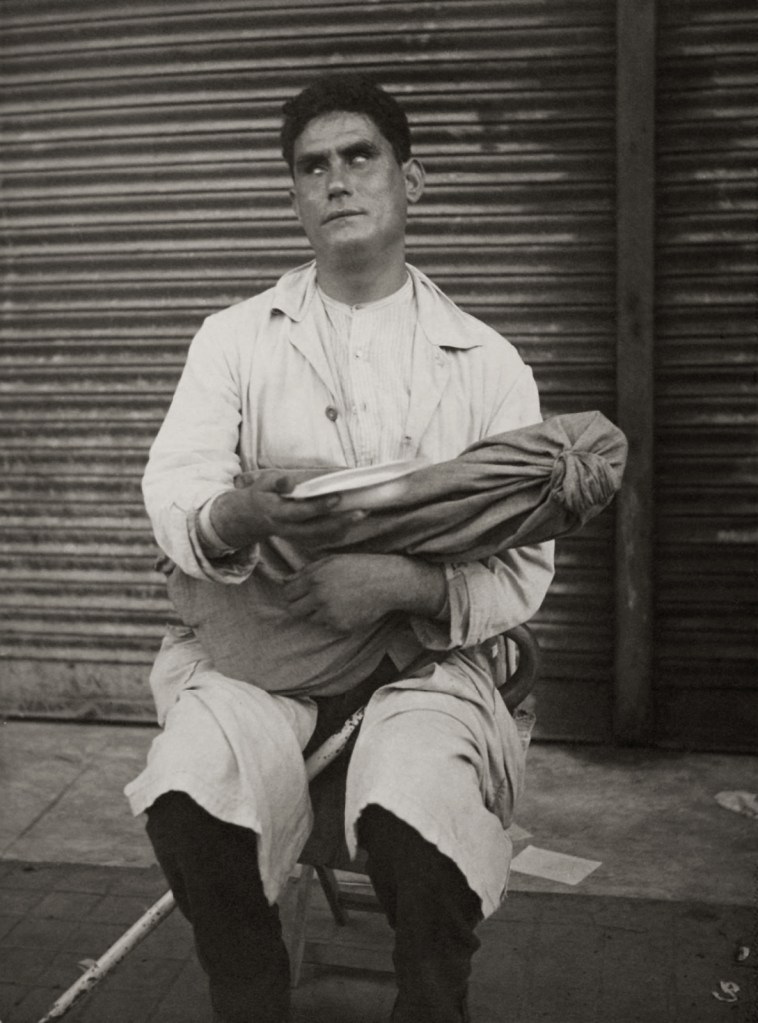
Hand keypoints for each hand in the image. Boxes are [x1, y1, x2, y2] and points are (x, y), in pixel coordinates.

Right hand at [210, 472, 365, 551]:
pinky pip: (322, 541)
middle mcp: (287, 529)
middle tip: (361, 512)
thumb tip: (289, 482)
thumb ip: (277, 482)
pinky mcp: (301, 541)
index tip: (337, 497)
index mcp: (277, 513)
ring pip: (322, 538)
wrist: (249, 519)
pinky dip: (338, 533)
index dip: (319, 507)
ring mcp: (295, 538)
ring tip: (362, 514)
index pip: (301, 512)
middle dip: (340, 522)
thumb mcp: (263, 483)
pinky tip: (352, 522)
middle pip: (316, 530)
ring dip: (343, 528)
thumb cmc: (260, 495)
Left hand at [282, 553, 446, 632]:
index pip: (287, 592)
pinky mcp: (341, 626)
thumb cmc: (360, 567)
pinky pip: (328, 626)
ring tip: (336, 602)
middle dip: (300, 606)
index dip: (293, 593)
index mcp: (315, 577)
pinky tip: (347, 608)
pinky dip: (334, 620)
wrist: (388, 582)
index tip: (301, 593)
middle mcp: (320, 596)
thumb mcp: (332, 561)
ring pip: (310, 619)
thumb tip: (284, 580)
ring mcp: (330, 613)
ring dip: (318, 613)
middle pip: (293, 610)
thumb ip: (307, 571)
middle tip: (313, 601)